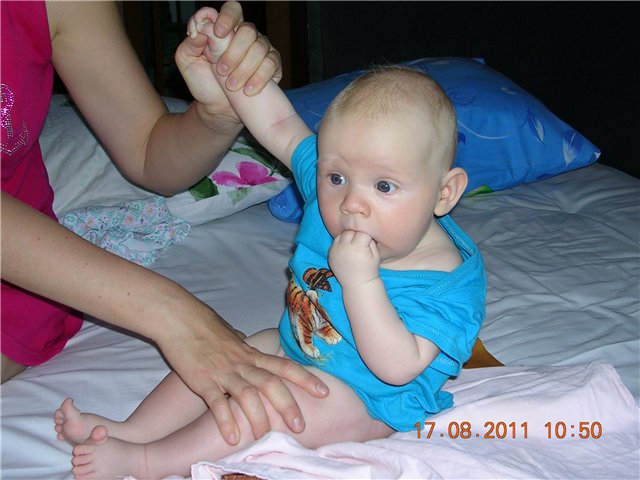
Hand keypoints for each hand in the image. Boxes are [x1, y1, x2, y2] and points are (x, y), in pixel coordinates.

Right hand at [158, 309, 328, 444]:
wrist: (179, 318)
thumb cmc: (204, 325)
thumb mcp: (231, 334)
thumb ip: (242, 343)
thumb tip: (247, 341)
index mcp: (251, 354)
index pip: (284, 366)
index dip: (305, 379)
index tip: (324, 392)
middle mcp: (242, 363)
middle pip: (271, 383)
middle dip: (288, 405)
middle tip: (300, 426)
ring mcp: (223, 372)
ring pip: (248, 395)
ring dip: (259, 418)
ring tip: (264, 437)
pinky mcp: (202, 380)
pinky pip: (217, 403)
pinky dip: (226, 421)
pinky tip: (232, 438)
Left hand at [176, 4, 281, 119]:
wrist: (218, 109)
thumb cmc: (204, 83)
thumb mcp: (187, 61)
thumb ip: (190, 42)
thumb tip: (200, 28)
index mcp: (225, 29)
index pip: (232, 10)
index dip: (227, 18)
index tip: (217, 33)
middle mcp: (246, 36)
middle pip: (248, 30)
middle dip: (234, 51)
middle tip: (221, 71)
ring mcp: (262, 49)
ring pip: (259, 47)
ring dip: (244, 68)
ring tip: (231, 85)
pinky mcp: (273, 65)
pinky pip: (271, 64)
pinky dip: (259, 77)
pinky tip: (248, 90)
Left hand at [328, 230, 380, 287]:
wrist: (357, 284)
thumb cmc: (370, 269)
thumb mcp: (376, 255)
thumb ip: (371, 241)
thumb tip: (366, 230)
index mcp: (358, 248)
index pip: (362, 232)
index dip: (367, 236)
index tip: (368, 242)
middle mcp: (345, 248)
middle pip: (350, 231)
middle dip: (356, 235)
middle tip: (360, 242)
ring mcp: (336, 250)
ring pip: (342, 234)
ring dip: (348, 237)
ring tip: (353, 245)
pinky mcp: (331, 254)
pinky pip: (335, 241)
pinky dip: (341, 242)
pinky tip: (346, 249)